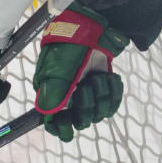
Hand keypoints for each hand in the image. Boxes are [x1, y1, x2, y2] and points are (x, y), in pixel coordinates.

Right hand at [33, 3, 128, 141]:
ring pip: (99, 112)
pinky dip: (114, 92)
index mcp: (53, 93)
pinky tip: (110, 78)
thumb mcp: (58, 69)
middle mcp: (70, 96)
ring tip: (100, 78)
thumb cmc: (69, 48)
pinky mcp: (103, 86)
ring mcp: (87, 91)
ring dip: (102, 96)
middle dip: (87, 106)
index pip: (54, 121)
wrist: (93, 28)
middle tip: (88, 87)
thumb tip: (47, 114)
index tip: (67, 134)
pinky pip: (112, 103)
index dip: (60, 129)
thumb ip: (53, 93)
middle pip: (80, 119)